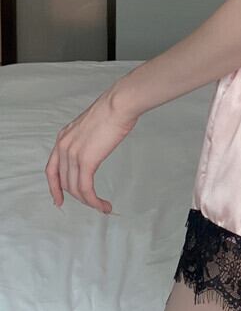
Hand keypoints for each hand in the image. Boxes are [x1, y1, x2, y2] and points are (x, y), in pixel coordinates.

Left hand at [45, 84, 138, 213]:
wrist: (119, 104)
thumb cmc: (112, 110)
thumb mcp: (91, 126)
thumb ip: (87, 139)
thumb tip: (95, 146)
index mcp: (63, 138)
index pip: (51, 170)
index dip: (54, 187)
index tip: (59, 198)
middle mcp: (63, 147)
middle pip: (64, 182)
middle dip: (78, 196)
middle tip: (92, 202)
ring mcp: (73, 155)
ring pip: (75, 188)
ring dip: (88, 201)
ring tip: (101, 206)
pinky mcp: (86, 161)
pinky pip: (86, 188)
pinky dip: (93, 200)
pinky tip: (102, 204)